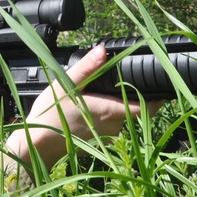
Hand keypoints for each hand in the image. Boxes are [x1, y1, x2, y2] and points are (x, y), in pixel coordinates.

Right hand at [3, 45, 160, 168]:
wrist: (36, 145)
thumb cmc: (50, 116)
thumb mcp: (66, 85)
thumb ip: (86, 68)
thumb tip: (102, 51)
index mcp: (110, 111)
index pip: (146, 107)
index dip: (156, 97)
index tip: (159, 85)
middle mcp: (113, 126)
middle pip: (134, 110)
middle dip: (133, 95)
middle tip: (124, 80)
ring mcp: (106, 136)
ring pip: (122, 117)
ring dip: (118, 105)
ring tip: (103, 91)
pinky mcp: (97, 141)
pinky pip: (110, 125)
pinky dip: (106, 115)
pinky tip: (90, 106)